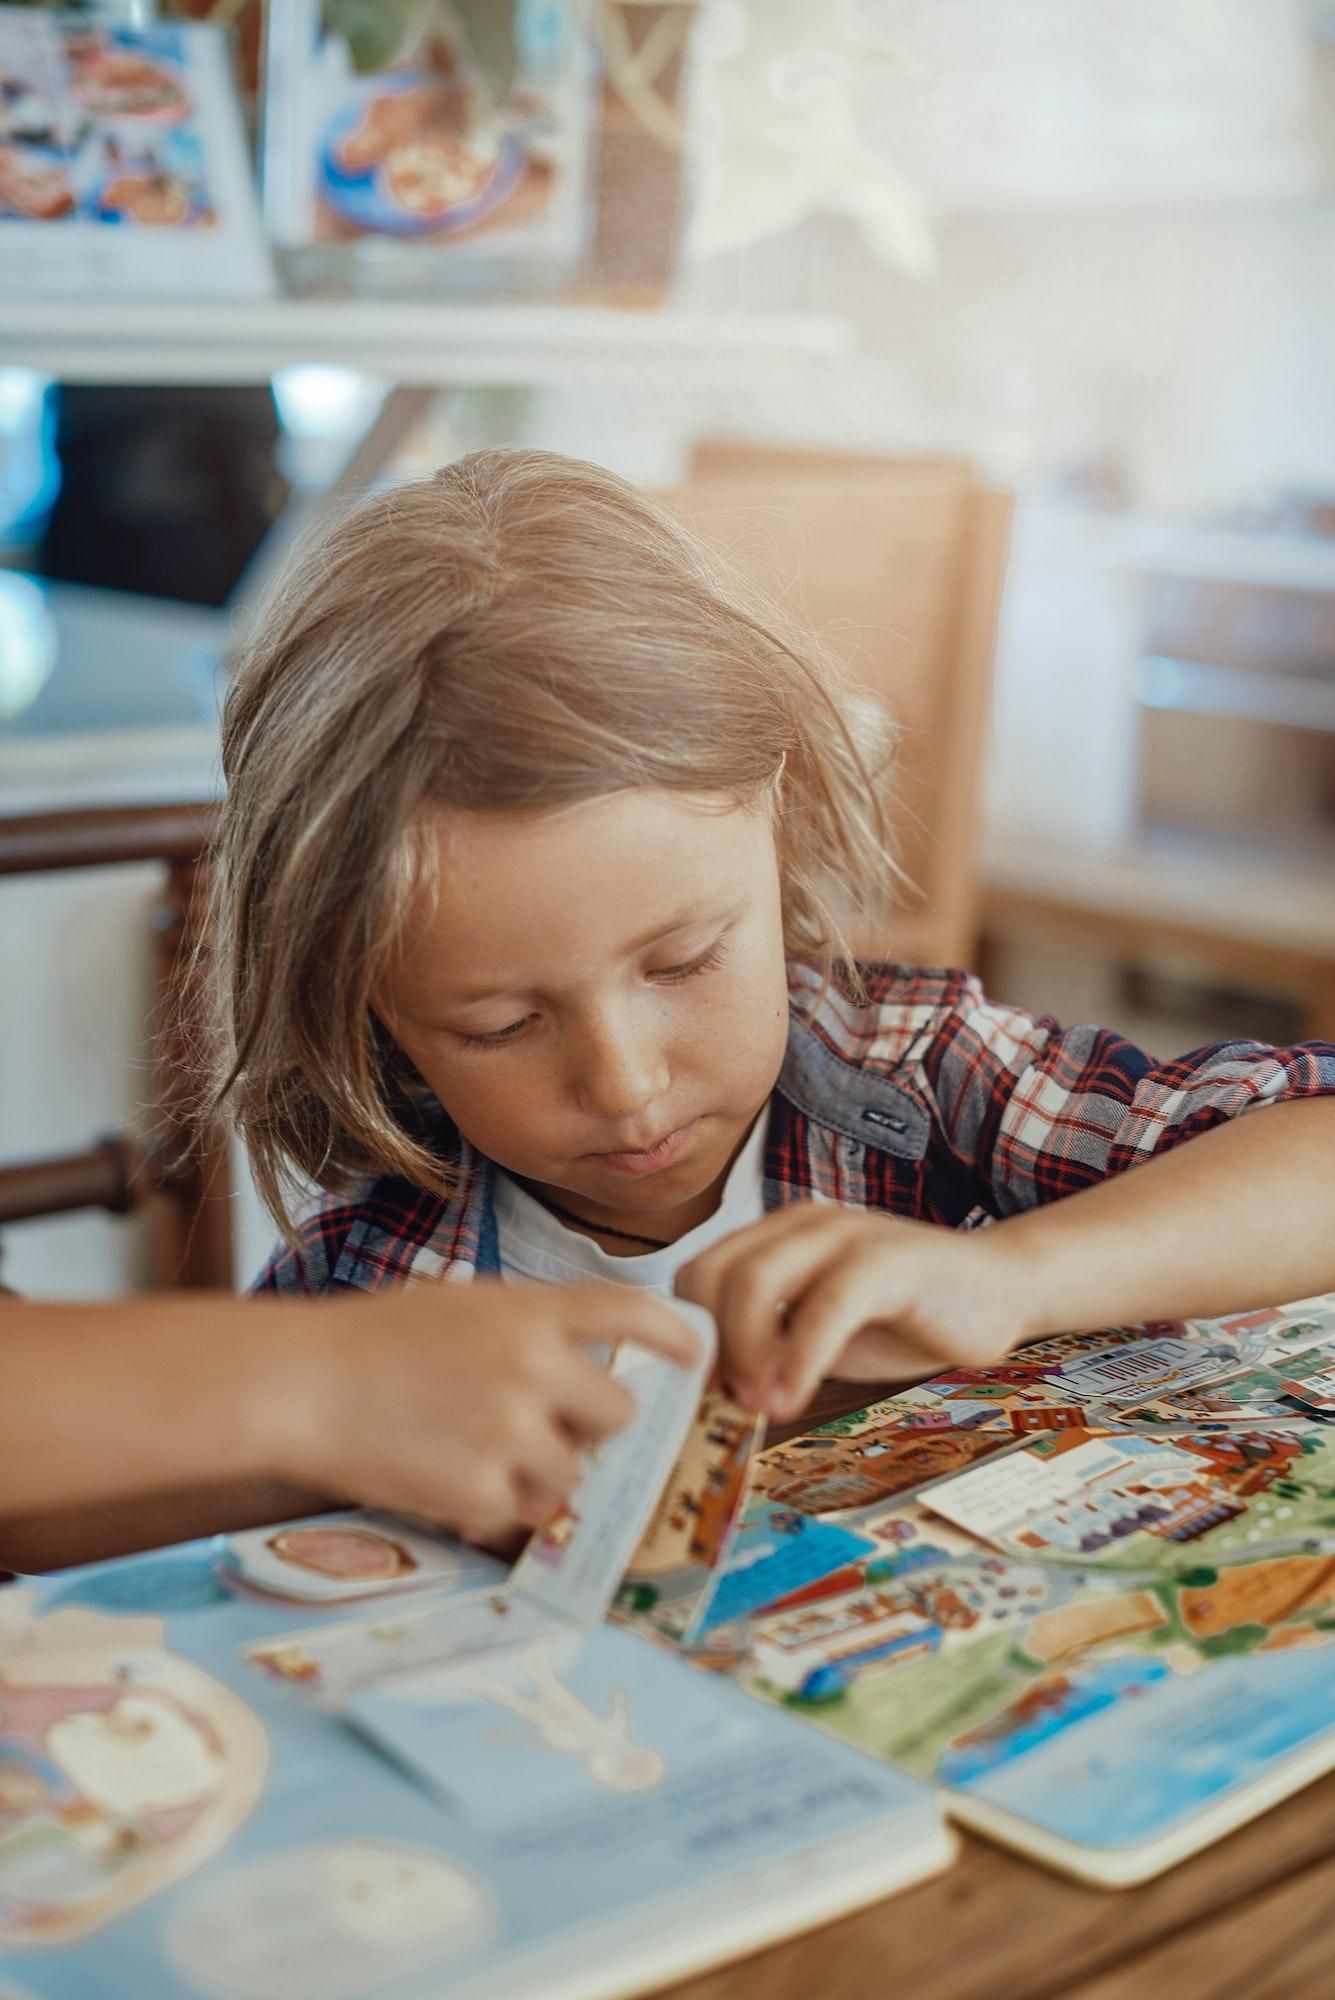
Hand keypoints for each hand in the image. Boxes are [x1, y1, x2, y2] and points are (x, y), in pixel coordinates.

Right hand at [274, 1279, 701, 1543]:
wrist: (298, 1384)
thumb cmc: (370, 1342)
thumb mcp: (462, 1308)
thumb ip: (530, 1330)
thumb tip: (590, 1368)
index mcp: (529, 1312)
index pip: (633, 1312)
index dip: (676, 1335)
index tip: (696, 1354)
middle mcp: (533, 1367)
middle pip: (620, 1411)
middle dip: (592, 1426)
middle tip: (545, 1426)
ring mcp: (511, 1431)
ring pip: (575, 1473)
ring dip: (542, 1474)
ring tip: (477, 1451)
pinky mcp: (481, 1491)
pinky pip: (519, 1514)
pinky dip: (490, 1507)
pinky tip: (444, 1476)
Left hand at [676, 1206, 1028, 1421]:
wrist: (1000, 1290)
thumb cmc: (904, 1317)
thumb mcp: (821, 1333)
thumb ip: (770, 1346)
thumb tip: (712, 1390)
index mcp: (779, 1235)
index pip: (700, 1271)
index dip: (692, 1333)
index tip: (703, 1390)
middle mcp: (804, 1224)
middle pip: (717, 1272)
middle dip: (712, 1344)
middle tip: (729, 1401)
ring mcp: (846, 1235)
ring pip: (756, 1279)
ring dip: (745, 1352)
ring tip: (760, 1404)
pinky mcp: (889, 1260)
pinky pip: (826, 1305)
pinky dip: (799, 1358)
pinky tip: (795, 1399)